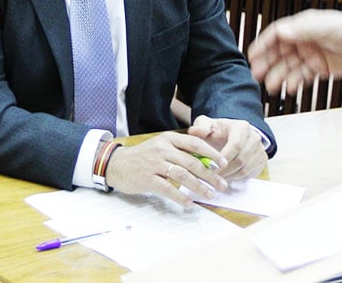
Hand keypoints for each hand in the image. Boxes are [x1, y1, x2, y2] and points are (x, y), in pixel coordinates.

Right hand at [105, 132, 228, 207]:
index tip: (224, 164)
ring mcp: (154, 164)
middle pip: (192, 162)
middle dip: (210, 175)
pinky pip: (168, 189)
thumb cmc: (144, 156)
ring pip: (182, 175)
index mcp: (168, 138)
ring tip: (209, 195)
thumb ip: (180, 150)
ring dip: (199, 187)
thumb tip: (207, 161)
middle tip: (222, 185)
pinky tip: (189, 203)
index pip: (194, 143)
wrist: (117, 164)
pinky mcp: (147, 179)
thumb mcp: (161, 146)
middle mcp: (162, 149)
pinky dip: (180, 196)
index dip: (211, 154)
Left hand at [188, 116, 266, 180]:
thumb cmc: (218, 130)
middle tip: (212, 177)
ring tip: (218, 179)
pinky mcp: (262, 160)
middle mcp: (254, 138)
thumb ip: (200, 127)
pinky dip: (238, 178)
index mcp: (242, 127)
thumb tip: (194, 131)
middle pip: (241, 159)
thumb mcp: (207, 125)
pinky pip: (251, 174)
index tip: (210, 168)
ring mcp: (260, 150)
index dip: (223, 159)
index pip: (235, 145)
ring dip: (231, 176)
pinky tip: (227, 178)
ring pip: (246, 169)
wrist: (233, 133)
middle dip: (225, 171)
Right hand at [247, 9, 341, 94]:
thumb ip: (303, 30)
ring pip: (288, 67)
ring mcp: (310, 54)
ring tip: (271, 87)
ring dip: (278, 76)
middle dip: (267, 63)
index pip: (276, 35)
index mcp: (302, 27)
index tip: (252, 55)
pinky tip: (291, 89)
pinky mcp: (319, 68)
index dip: (263, 45)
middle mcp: (303, 40)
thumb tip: (280, 31)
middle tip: (256, 75)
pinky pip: (302, 76)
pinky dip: (295, 83)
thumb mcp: (325, 27)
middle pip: (279, 52)